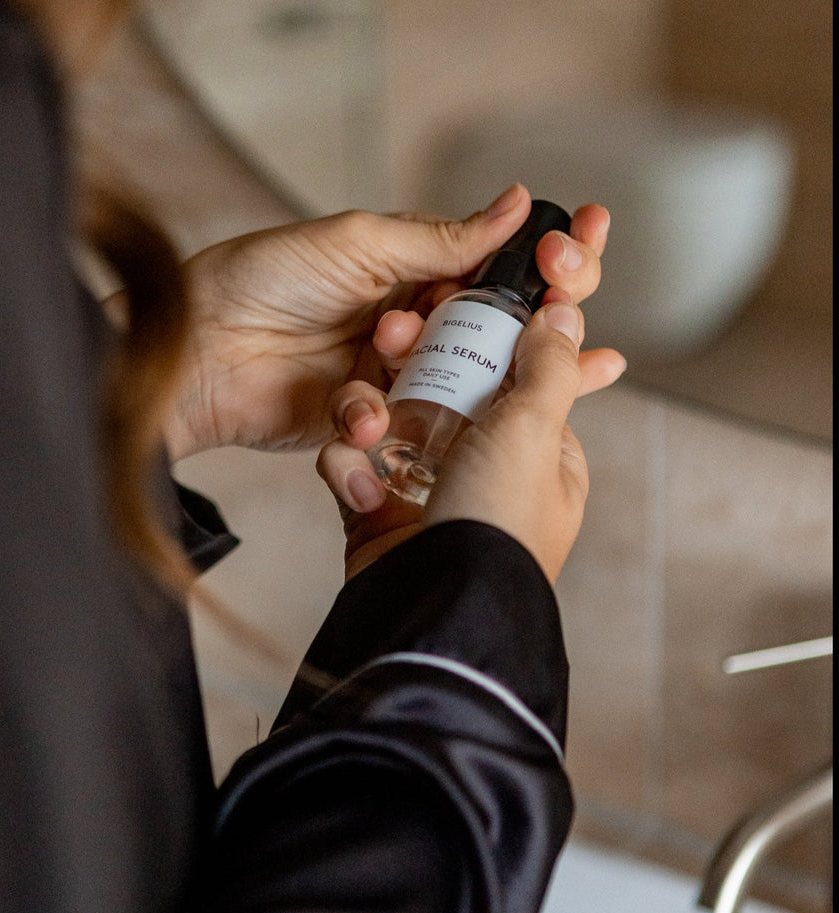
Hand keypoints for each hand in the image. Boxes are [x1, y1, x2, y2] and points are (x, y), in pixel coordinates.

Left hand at [164, 184, 606, 458]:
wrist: (196, 352)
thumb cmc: (263, 279)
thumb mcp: (356, 242)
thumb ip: (439, 237)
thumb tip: (516, 203)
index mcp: (413, 267)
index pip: (497, 265)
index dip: (545, 258)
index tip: (581, 244)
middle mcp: (413, 321)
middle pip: (494, 330)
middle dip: (523, 325)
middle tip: (548, 319)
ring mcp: (395, 373)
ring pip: (458, 382)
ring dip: (451, 375)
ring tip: (399, 356)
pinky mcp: (371, 419)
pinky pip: (405, 423)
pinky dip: (384, 416)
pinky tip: (356, 409)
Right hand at [321, 302, 624, 582]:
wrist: (436, 603)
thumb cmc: (498, 525)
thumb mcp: (535, 431)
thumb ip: (548, 366)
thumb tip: (564, 314)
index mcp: (535, 450)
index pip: (510, 372)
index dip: (484, 337)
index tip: (455, 309)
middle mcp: (482, 465)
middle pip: (441, 384)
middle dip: (412, 366)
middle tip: (395, 344)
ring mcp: (426, 486)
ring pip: (387, 416)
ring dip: (368, 416)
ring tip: (369, 429)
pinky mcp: (376, 506)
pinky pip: (352, 460)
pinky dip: (347, 468)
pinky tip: (360, 489)